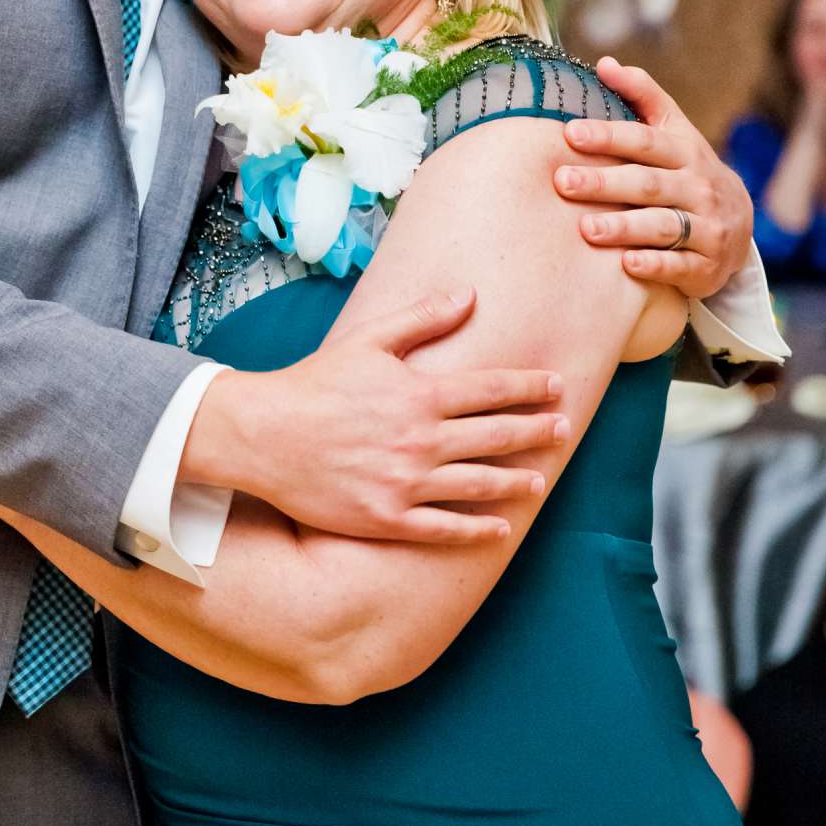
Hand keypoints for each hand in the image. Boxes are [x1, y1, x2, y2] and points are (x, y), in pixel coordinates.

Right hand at [185, 289, 568, 546]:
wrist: (262, 435)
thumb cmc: (314, 384)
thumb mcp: (368, 340)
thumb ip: (422, 318)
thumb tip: (469, 295)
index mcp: (420, 394)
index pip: (491, 389)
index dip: (529, 386)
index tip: (556, 385)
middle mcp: (421, 440)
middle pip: (496, 436)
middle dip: (536, 430)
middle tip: (563, 428)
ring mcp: (406, 483)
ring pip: (479, 484)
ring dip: (516, 480)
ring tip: (540, 480)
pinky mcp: (387, 518)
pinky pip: (444, 528)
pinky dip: (477, 530)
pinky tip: (499, 528)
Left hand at [549, 59, 754, 297]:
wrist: (736, 226)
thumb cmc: (688, 171)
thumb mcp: (674, 131)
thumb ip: (643, 96)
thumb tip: (604, 63)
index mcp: (686, 152)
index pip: (645, 141)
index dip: (610, 135)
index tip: (570, 132)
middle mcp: (699, 188)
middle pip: (648, 184)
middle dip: (605, 182)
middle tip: (563, 181)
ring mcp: (707, 228)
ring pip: (663, 226)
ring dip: (624, 227)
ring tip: (586, 228)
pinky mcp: (707, 266)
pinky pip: (680, 266)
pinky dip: (655, 265)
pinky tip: (627, 265)